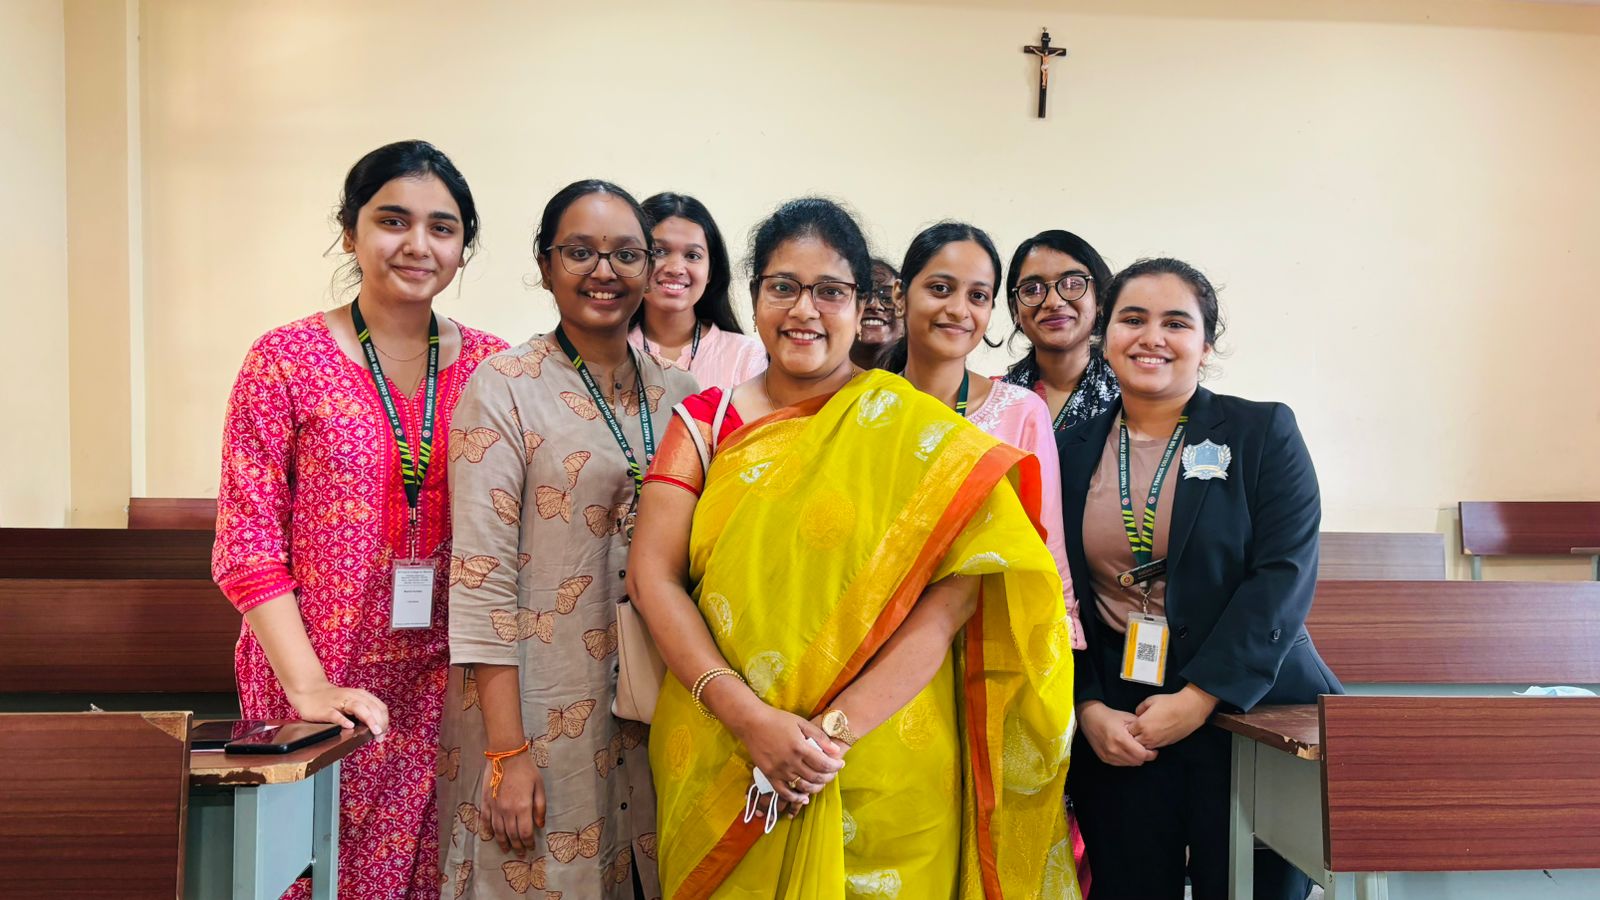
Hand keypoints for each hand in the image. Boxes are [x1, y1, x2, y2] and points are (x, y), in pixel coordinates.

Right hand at [285, 680, 388, 735]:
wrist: (309, 691)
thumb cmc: (333, 700)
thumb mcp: (352, 702)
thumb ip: (364, 711)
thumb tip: (378, 728)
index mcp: (361, 695)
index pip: (379, 707)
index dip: (385, 720)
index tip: (384, 733)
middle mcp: (352, 696)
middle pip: (372, 707)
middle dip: (380, 722)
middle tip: (380, 736)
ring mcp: (338, 702)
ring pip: (358, 708)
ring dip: (369, 719)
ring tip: (375, 731)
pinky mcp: (325, 709)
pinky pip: (335, 715)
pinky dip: (343, 720)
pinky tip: (350, 726)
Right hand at [483, 750, 544, 854]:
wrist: (506, 754)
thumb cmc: (526, 769)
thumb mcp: (539, 787)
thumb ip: (540, 807)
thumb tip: (540, 825)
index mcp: (523, 807)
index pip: (525, 832)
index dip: (528, 843)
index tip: (531, 848)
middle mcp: (507, 811)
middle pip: (512, 835)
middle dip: (517, 846)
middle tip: (520, 853)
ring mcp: (495, 807)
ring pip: (498, 831)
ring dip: (503, 842)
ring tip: (507, 849)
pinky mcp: (485, 802)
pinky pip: (485, 820)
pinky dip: (489, 830)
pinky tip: (492, 836)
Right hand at [728, 704, 844, 807]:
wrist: (752, 723)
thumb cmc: (778, 719)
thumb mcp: (801, 723)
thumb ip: (819, 737)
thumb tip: (836, 751)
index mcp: (800, 747)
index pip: (824, 763)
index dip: (836, 766)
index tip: (840, 764)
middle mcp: (790, 761)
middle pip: (816, 777)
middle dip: (829, 777)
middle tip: (833, 773)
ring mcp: (779, 770)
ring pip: (803, 786)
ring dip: (816, 787)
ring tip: (821, 782)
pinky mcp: (769, 775)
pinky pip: (784, 792)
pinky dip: (796, 798)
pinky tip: (804, 798)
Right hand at [1078, 701, 1157, 766]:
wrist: (1090, 718)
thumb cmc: (1110, 716)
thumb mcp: (1128, 718)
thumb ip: (1141, 729)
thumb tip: (1152, 738)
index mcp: (1121, 739)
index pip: (1142, 755)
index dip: (1151, 753)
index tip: (1154, 749)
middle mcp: (1114, 750)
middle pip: (1137, 761)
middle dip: (1144, 756)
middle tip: (1146, 749)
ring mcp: (1108, 755)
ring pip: (1130, 764)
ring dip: (1135, 758)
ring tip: (1135, 748)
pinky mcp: (1104, 758)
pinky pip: (1121, 764)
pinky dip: (1126, 759)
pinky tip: (1126, 750)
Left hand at [1129, 685, 1218, 749]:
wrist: (1189, 710)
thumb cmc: (1171, 704)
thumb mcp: (1150, 700)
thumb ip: (1140, 708)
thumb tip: (1137, 714)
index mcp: (1142, 725)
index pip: (1127, 732)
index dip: (1128, 727)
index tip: (1130, 724)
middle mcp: (1148, 736)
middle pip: (1133, 742)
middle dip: (1132, 737)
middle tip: (1136, 730)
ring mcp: (1157, 742)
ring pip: (1143, 747)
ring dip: (1141, 742)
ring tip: (1144, 733)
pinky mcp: (1165, 744)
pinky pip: (1153, 747)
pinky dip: (1151, 743)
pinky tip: (1153, 735)